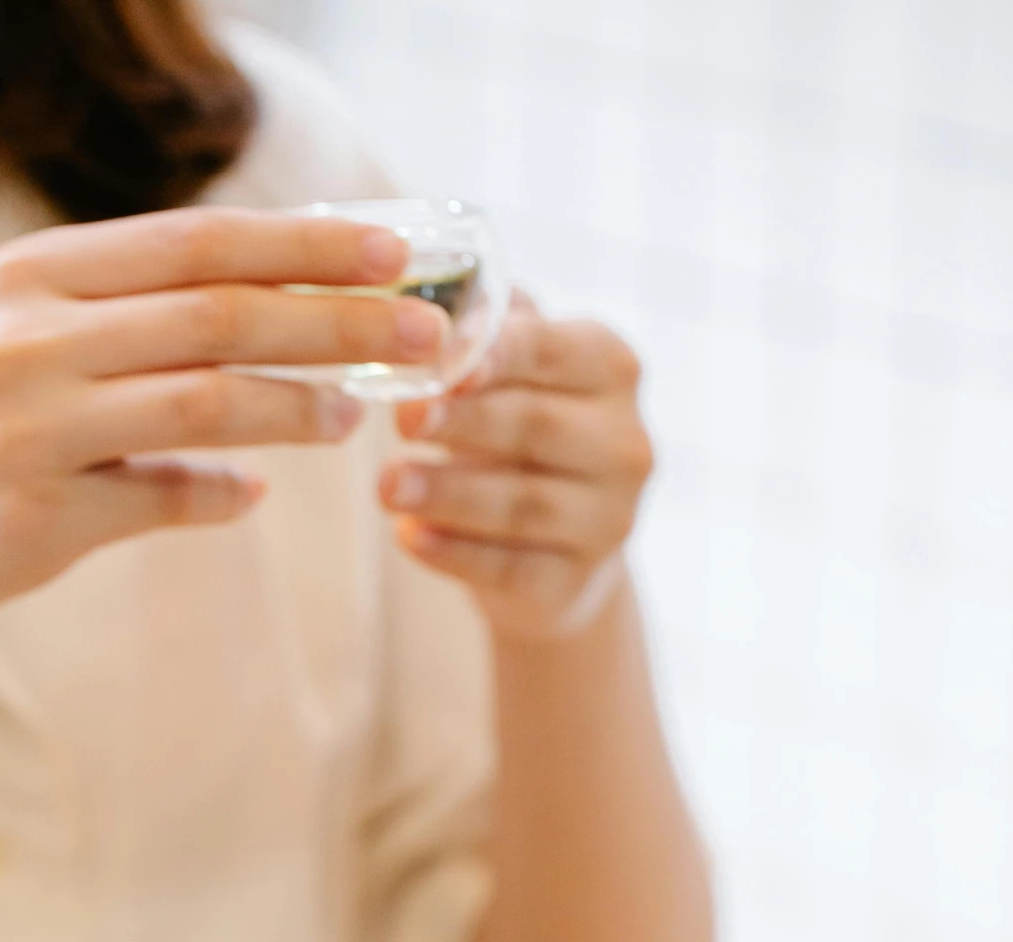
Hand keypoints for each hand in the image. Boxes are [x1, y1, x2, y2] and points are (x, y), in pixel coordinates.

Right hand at [0, 208, 444, 655]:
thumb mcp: (2, 359)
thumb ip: (113, 341)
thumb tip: (234, 366)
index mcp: (30, 277)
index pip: (198, 242)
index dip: (306, 244)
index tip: (392, 248)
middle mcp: (29, 336)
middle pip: (222, 311)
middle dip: (338, 317)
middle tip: (429, 332)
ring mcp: (31, 425)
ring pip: (208, 401)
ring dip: (299, 406)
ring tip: (360, 414)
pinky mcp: (37, 515)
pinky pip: (161, 500)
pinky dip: (218, 497)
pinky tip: (254, 495)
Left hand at [380, 294, 651, 639]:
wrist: (557, 556)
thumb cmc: (520, 437)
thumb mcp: (516, 373)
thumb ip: (489, 329)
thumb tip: (432, 287)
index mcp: (611, 367)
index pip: (553, 350)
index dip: (496, 354)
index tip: (438, 359)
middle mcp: (626, 443)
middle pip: (537, 427)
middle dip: (465, 422)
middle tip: (400, 420)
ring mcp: (609, 519)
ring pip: (522, 503)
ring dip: (449, 492)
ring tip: (386, 485)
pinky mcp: (575, 583)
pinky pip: (509, 567)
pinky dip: (454, 552)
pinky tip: (408, 539)